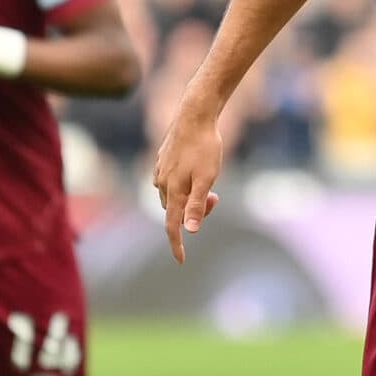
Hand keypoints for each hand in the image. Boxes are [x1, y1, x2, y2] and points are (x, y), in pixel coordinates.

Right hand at [151, 102, 223, 264]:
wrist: (194, 115)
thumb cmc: (204, 147)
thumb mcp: (207, 178)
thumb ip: (198, 205)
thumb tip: (191, 230)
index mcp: (174, 191)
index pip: (172, 225)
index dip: (176, 244)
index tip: (181, 260)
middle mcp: (162, 183)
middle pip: (175, 210)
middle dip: (194, 211)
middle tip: (215, 198)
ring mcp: (160, 170)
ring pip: (172, 195)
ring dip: (189, 197)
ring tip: (209, 183)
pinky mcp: (162, 159)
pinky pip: (169, 181)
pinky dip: (182, 184)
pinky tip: (194, 171)